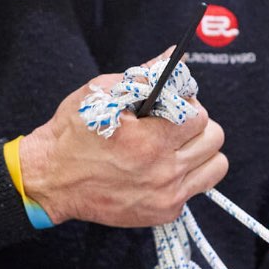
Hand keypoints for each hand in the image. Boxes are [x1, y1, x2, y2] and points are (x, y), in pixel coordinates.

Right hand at [19, 52, 226, 226]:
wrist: (53, 179)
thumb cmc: (75, 132)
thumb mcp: (102, 93)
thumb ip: (145, 75)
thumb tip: (176, 56)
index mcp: (149, 140)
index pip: (199, 116)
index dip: (187, 105)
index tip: (174, 104)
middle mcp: (164, 171)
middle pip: (214, 139)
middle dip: (198, 126)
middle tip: (176, 125)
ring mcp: (168, 194)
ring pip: (216, 166)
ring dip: (201, 151)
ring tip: (177, 147)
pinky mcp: (166, 211)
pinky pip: (199, 187)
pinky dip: (188, 175)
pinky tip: (164, 168)